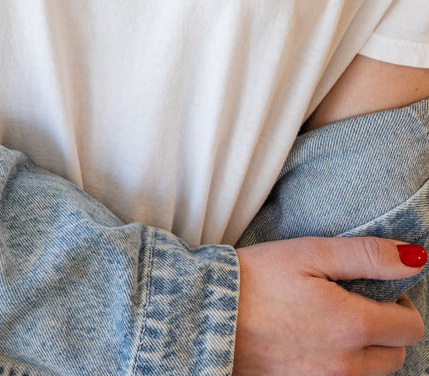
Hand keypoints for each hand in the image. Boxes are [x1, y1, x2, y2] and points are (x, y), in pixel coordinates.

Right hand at [234, 237, 425, 375]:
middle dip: (386, 327)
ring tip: (332, 318)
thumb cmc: (258, 277)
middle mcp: (347, 366)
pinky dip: (340, 363)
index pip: (411, 327)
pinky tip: (313, 338)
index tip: (377, 286)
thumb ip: (368, 255)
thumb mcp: (312, 252)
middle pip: (396, 355)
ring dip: (366, 349)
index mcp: (354, 327)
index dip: (401, 302)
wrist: (207, 313)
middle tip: (354, 299)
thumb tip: (415, 259)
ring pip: (372, 373)